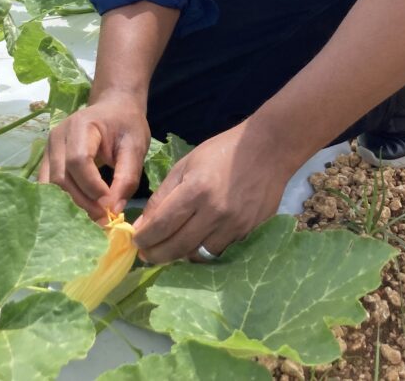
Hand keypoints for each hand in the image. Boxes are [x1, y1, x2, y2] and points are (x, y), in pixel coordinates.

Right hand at [37, 88, 149, 219]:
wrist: (114, 108)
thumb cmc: (127, 124)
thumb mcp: (136, 146)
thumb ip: (127, 177)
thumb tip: (113, 210)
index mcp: (81, 125)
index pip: (78, 160)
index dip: (92, 186)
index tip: (110, 203)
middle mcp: (58, 136)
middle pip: (61, 176)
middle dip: (82, 200)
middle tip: (104, 217)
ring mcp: (49, 149)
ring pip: (51, 185)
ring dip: (71, 205)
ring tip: (94, 216)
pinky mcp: (47, 161)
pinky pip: (49, 186)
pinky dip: (63, 201)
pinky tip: (81, 210)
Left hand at [132, 120, 292, 263]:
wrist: (269, 149)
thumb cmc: (222, 151)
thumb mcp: (186, 165)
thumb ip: (162, 196)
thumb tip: (143, 225)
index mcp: (196, 190)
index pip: (161, 225)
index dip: (144, 238)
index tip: (136, 241)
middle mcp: (215, 212)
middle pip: (177, 247)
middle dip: (156, 254)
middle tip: (147, 254)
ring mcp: (234, 225)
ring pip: (198, 254)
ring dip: (180, 255)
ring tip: (170, 248)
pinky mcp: (248, 232)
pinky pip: (219, 250)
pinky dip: (203, 249)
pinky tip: (196, 241)